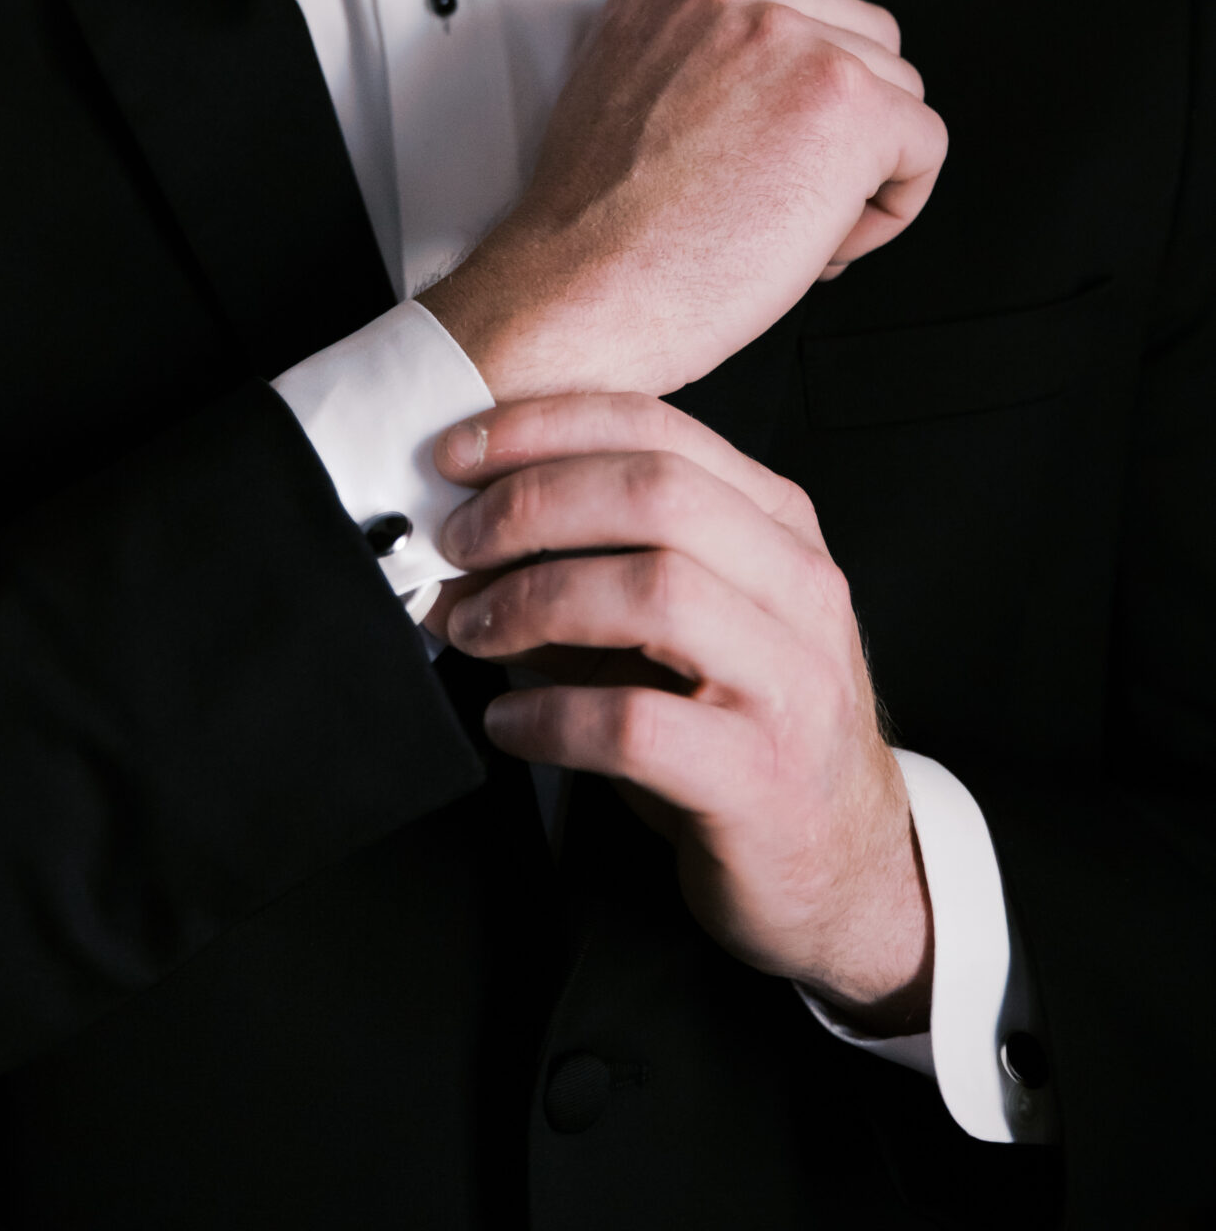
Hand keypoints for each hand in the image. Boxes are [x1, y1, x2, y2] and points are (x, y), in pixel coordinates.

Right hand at [422, 0, 944, 401]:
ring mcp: (793, 39)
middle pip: (858, 42)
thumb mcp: (627, 90)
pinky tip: (822, 245)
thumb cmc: (595, 228)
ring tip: (790, 228)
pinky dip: (893, 207)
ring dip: (861, 168)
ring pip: (896, 92)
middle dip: (836, 127)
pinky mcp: (846, 101)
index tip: (755, 155)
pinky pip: (924, 145)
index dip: (788, 98)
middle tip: (778, 197)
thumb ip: (698, 58)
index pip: (791, 11)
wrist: (575, 292)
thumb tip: (779, 88)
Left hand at [424, 391, 932, 1030]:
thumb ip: (596, 566)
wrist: (840, 865)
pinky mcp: (761, 778)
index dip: (545, 429)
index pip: (657, 430)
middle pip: (656, 493)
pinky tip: (510, 722)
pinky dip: (551, 716)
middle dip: (532, 504)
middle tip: (456, 541)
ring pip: (655, 592)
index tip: (459, 450)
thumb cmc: (744, 728)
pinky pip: (636, 724)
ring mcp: (790, 682)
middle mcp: (798, 588)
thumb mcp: (684, 626)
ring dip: (535, 600)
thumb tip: (470, 536)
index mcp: (778, 527)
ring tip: (473, 629)